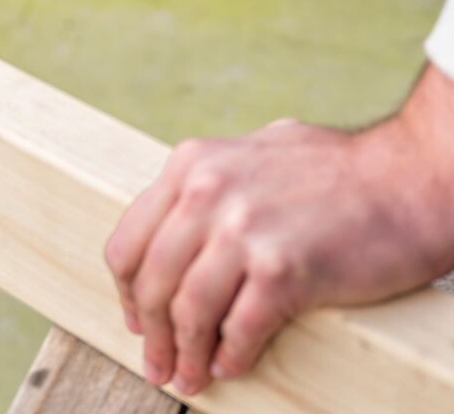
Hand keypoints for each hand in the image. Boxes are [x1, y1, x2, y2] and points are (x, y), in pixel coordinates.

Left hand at [104, 63, 453, 396]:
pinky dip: (230, 355)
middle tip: (156, 363)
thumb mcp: (249, 154)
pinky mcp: (283, 269)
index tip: (137, 317)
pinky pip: (240, 328)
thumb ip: (207, 183)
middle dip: (151, 333)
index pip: (129, 239)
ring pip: (188, 310)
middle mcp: (206, 191)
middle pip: (151, 280)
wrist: (405, 178)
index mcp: (190, 164)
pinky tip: (229, 367)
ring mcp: (242, 229)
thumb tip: (175, 227)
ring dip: (185, 354)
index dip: (127, 290)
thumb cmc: (334, 169)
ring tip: (188, 378)